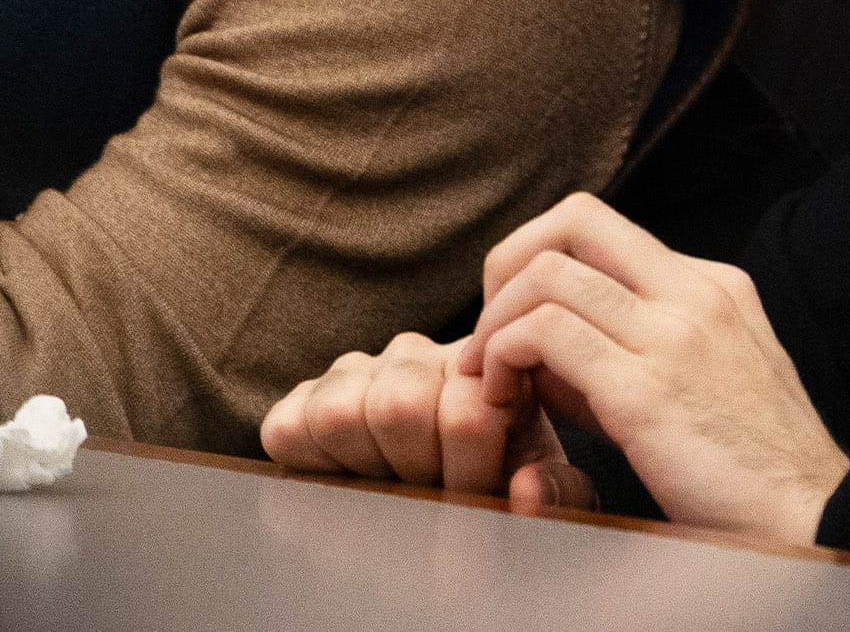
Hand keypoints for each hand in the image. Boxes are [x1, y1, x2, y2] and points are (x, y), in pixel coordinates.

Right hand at [259, 330, 592, 510]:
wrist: (446, 490)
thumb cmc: (500, 486)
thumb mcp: (545, 487)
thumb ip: (559, 492)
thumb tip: (522, 490)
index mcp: (481, 366)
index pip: (467, 410)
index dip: (471, 469)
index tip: (480, 486)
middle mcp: (415, 357)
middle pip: (401, 403)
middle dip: (418, 464)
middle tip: (432, 482)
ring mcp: (355, 374)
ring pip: (342, 412)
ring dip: (369, 464)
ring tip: (396, 478)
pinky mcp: (303, 402)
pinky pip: (291, 428)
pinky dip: (315, 463)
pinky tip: (353, 475)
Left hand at [455, 194, 849, 544]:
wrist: (810, 520)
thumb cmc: (750, 472)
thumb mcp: (700, 386)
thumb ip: (631, 355)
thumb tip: (546, 353)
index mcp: (712, 286)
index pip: (601, 230)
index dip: (541, 266)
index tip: (518, 324)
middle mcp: (695, 293)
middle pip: (574, 219)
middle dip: (507, 266)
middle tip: (489, 333)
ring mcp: (675, 335)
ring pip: (547, 273)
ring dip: (495, 323)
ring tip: (491, 379)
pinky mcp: (647, 390)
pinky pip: (545, 334)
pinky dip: (505, 356)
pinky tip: (507, 399)